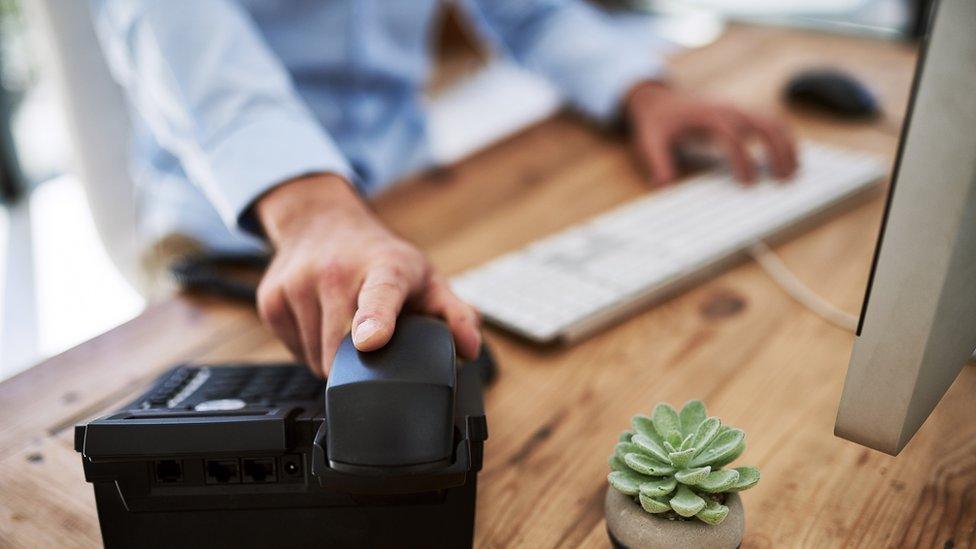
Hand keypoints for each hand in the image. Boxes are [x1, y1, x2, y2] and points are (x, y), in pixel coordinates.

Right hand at [255, 174, 481, 375]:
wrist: (320, 221)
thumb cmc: (380, 258)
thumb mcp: (425, 279)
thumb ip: (454, 314)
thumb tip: (470, 347)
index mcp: (384, 268)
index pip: (379, 296)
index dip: (375, 320)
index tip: (370, 341)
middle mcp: (335, 272)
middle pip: (341, 349)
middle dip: (358, 364)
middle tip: (373, 343)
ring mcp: (297, 284)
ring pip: (314, 358)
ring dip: (332, 358)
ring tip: (345, 326)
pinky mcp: (270, 300)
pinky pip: (293, 350)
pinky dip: (309, 348)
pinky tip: (322, 322)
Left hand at [625, 81, 797, 184]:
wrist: (659, 99)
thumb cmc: (657, 122)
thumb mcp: (650, 142)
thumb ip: (658, 163)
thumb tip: (665, 186)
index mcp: (707, 117)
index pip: (732, 136)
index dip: (742, 159)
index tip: (748, 183)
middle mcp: (728, 110)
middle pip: (764, 124)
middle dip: (778, 150)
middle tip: (783, 179)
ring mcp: (739, 110)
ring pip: (774, 122)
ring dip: (787, 145)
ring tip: (793, 172)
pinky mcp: (743, 114)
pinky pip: (772, 122)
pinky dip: (785, 138)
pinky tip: (789, 158)